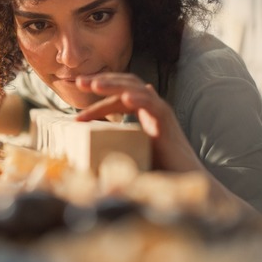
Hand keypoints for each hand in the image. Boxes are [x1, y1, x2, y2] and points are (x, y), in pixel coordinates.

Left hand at [74, 73, 201, 171]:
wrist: (184, 180)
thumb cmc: (158, 170)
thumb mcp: (130, 154)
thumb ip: (114, 148)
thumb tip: (91, 158)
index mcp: (143, 112)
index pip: (117, 97)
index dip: (97, 100)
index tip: (77, 109)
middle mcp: (152, 108)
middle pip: (125, 85)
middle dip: (102, 81)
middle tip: (79, 82)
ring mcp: (160, 112)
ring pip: (136, 89)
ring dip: (114, 85)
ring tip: (94, 85)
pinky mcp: (168, 122)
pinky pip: (153, 105)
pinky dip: (139, 99)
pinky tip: (125, 98)